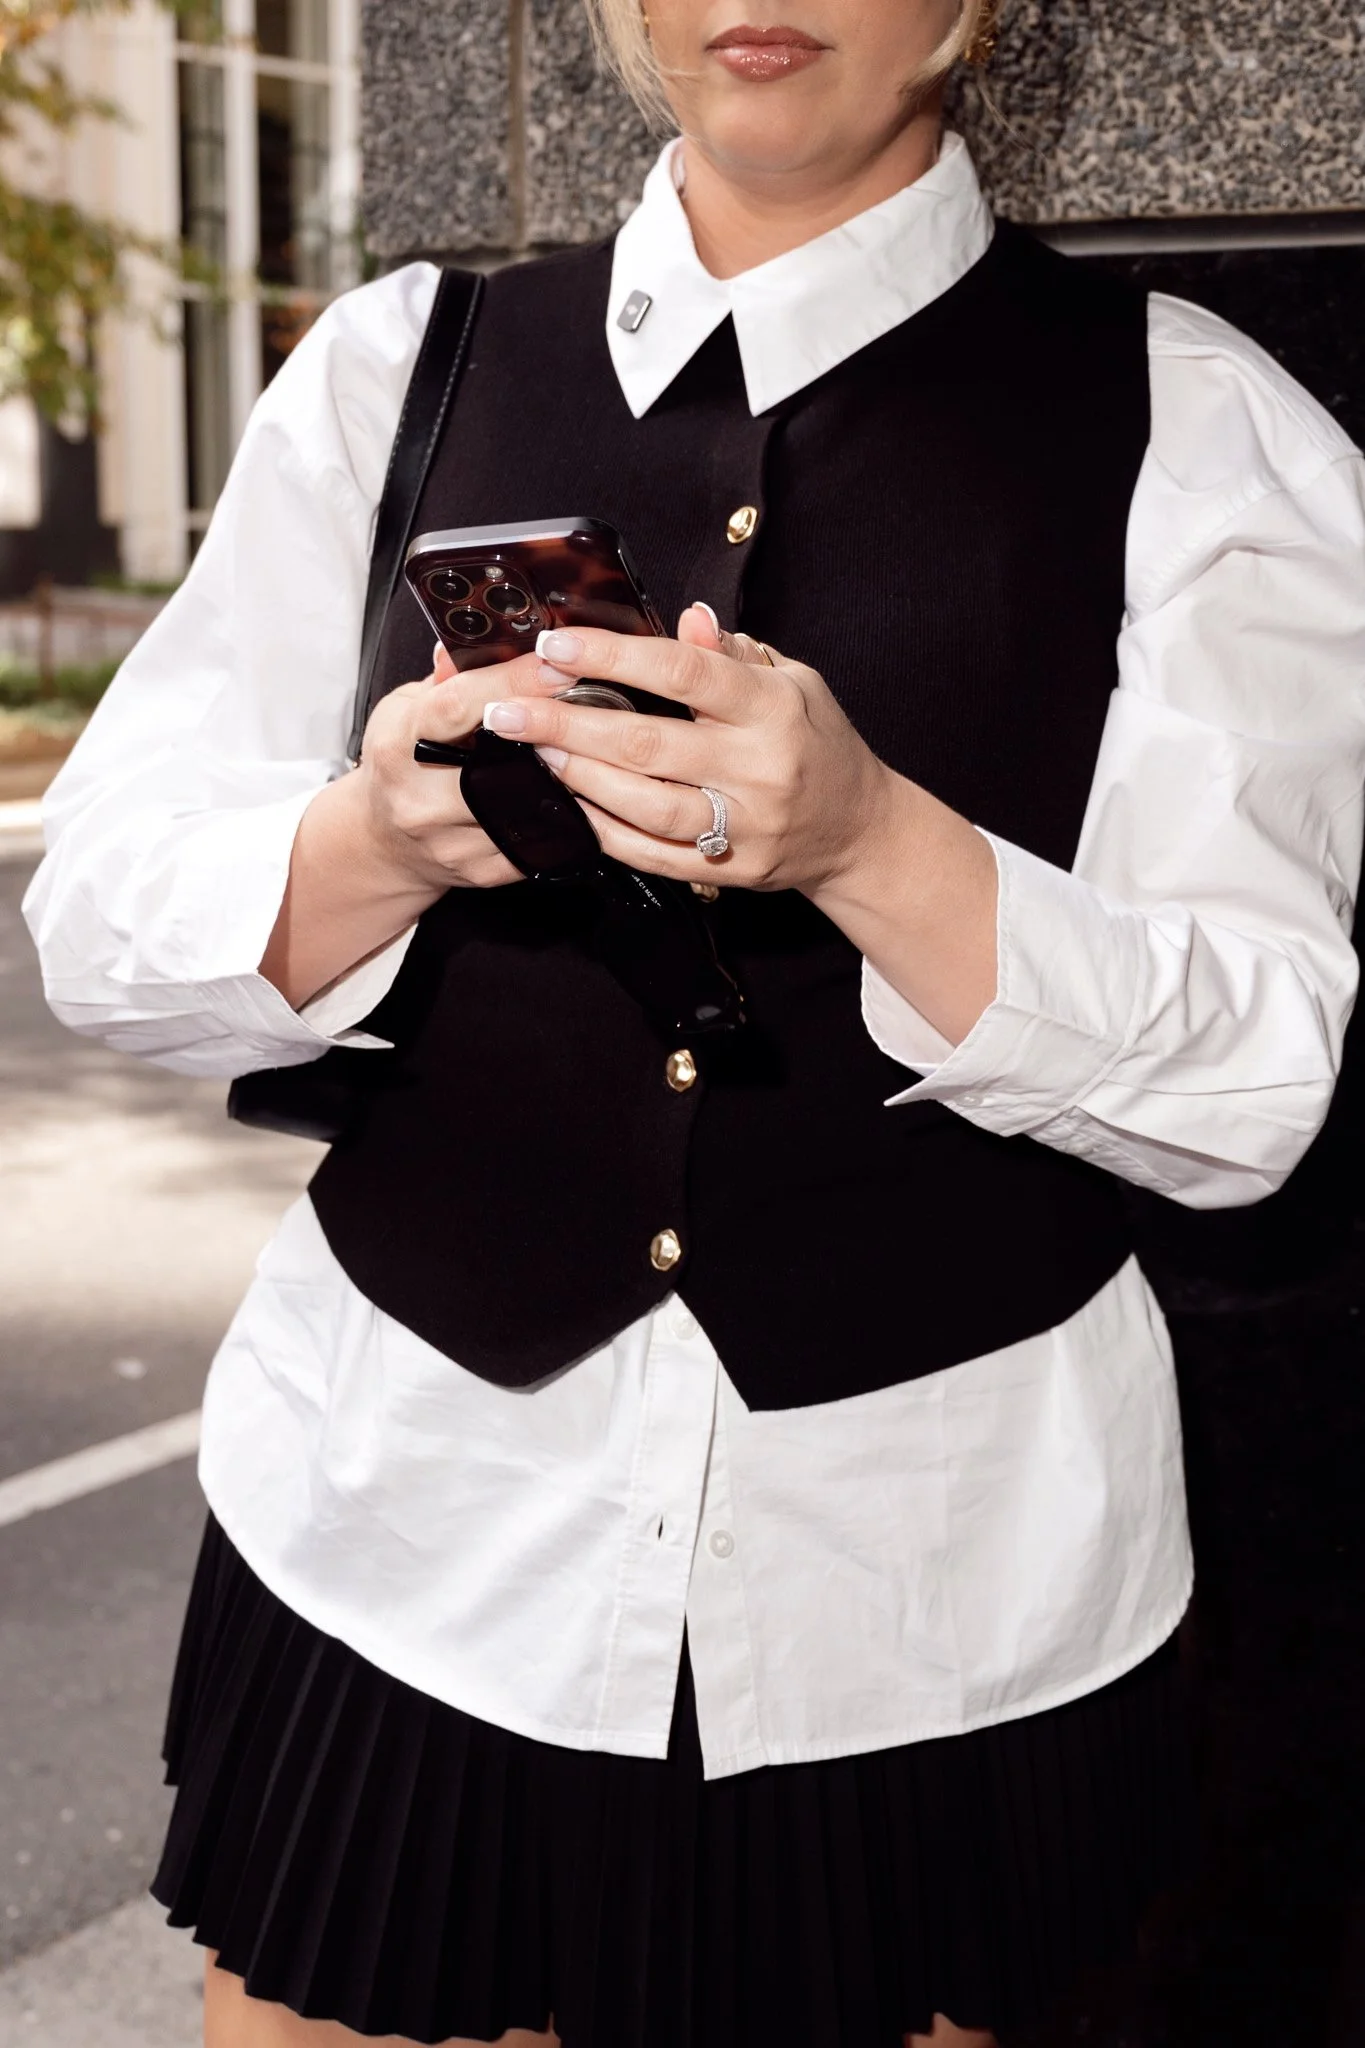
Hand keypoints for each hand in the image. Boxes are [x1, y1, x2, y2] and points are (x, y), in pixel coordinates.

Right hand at [350, 641, 572, 892]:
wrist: (383, 842)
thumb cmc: (399, 765)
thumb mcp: (406, 709)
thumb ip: (450, 679)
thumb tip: (488, 639)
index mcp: (400, 745)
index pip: (458, 706)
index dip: (513, 682)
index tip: (558, 664)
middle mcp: (420, 797)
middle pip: (496, 763)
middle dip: (548, 734)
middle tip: (590, 709)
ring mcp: (450, 840)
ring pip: (525, 805)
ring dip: (565, 775)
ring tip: (592, 747)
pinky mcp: (480, 871)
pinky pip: (536, 841)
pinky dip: (564, 815)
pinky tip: (580, 792)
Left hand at [481, 605, 895, 896]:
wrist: (859, 831)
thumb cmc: (816, 742)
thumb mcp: (792, 681)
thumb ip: (731, 655)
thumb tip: (686, 617)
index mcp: (772, 708)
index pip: (684, 673)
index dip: (615, 657)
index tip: (557, 647)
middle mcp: (757, 768)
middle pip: (649, 743)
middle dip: (568, 722)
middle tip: (510, 709)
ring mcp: (742, 826)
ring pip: (645, 804)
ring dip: (580, 777)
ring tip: (534, 750)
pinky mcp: (728, 870)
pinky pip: (652, 853)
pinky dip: (604, 830)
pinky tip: (567, 806)